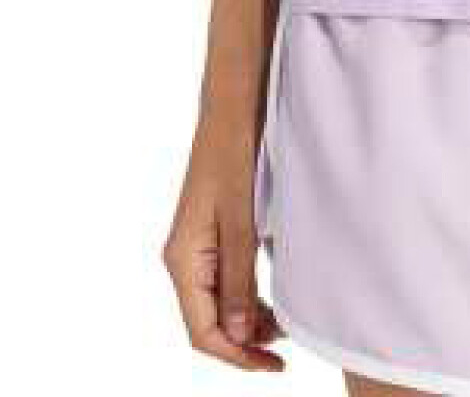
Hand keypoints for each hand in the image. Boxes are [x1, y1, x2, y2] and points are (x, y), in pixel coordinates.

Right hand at [163, 114, 285, 371]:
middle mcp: (184, 257)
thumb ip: (240, 280)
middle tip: (287, 347)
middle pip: (208, 322)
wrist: (233, 105)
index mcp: (182, 259)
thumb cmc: (235, 153)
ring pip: (218, 302)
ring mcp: (198, 245)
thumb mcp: (242, 221)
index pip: (202, 332)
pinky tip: (275, 296)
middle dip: (246, 340)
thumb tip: (239, 336)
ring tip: (286, 324)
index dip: (237, 355)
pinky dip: (249, 295)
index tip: (275, 364)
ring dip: (249, 320)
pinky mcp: (214, 232)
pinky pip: (226, 279)